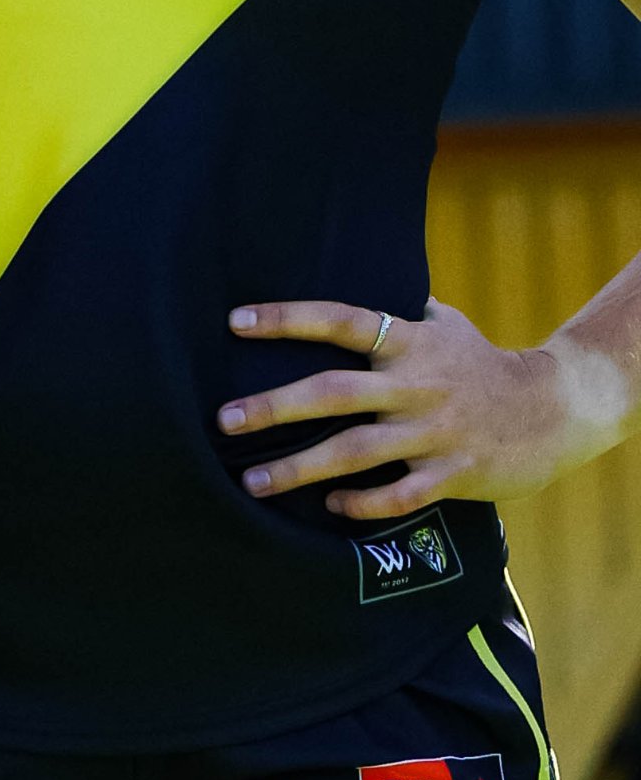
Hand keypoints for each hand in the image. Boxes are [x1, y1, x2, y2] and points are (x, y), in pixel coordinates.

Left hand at [222, 296, 634, 519]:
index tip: (235, 320)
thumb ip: (394, 310)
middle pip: (334, 393)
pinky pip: (398, 494)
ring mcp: (435, 432)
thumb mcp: (443, 324)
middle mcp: (417, 385)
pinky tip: (329, 507)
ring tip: (251, 482)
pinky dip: (362, 503)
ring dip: (299, 469)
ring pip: (355, 453)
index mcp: (410, 342)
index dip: (288, 318)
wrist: (556, 409)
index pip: (341, 321)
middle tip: (223, 419)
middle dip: (273, 407)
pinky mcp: (453, 474)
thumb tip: (343, 272)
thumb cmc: (483, 363)